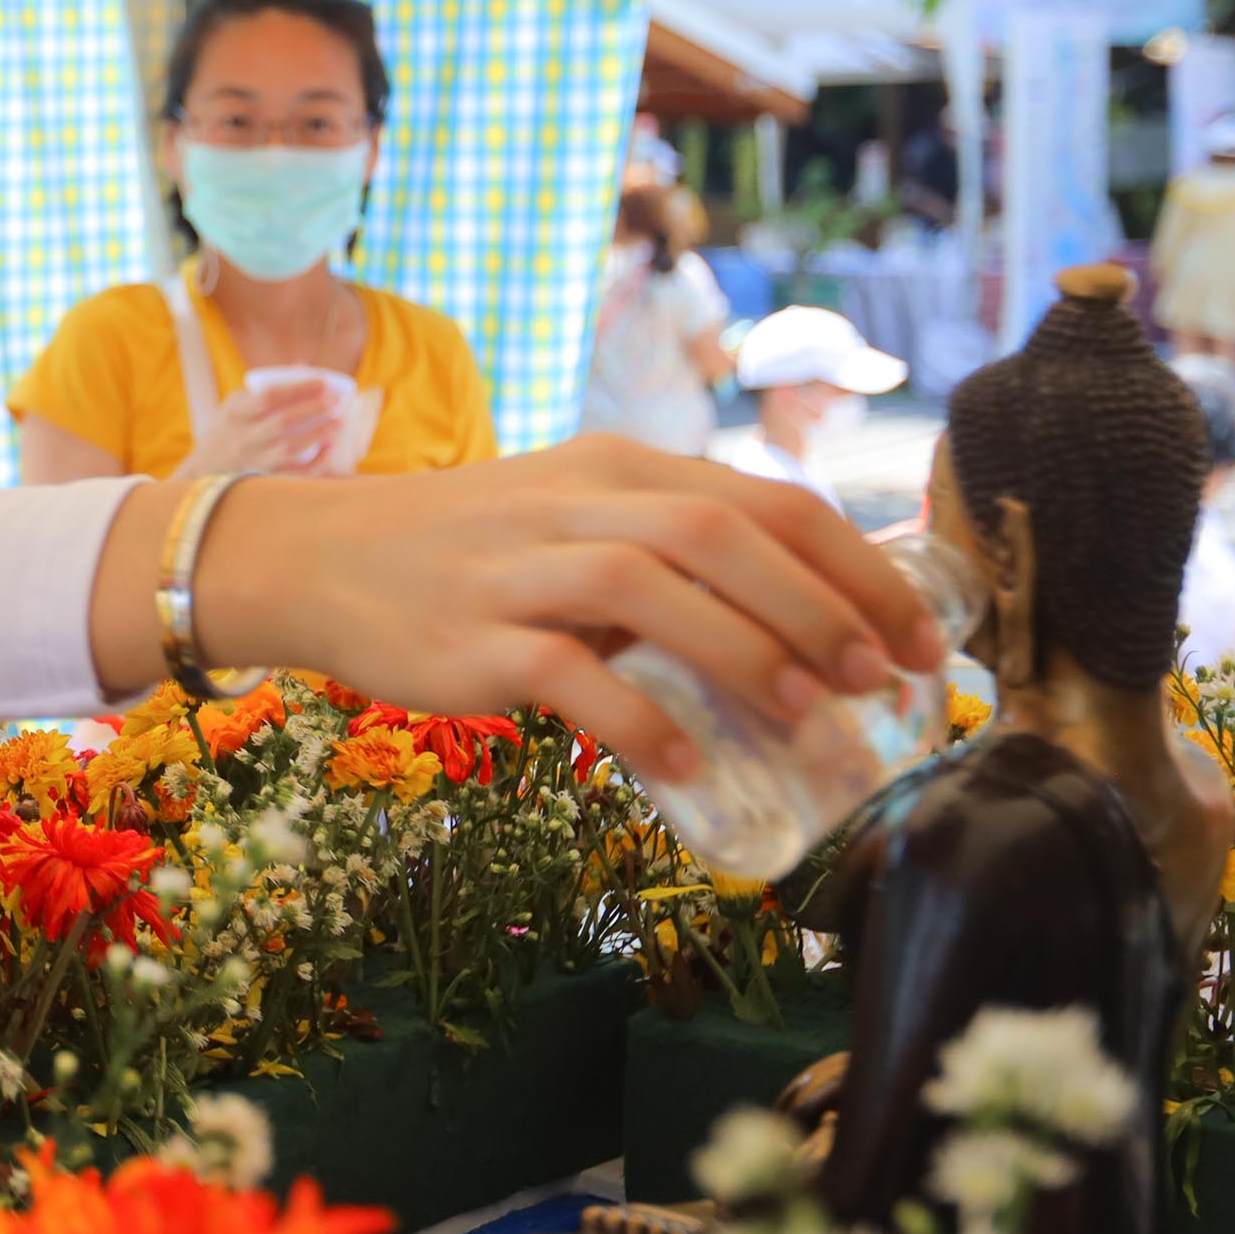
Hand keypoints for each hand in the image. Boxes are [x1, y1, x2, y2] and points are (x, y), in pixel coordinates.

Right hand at [186, 375, 349, 477]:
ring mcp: (252, 461)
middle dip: (313, 409)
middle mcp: (242, 438)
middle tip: (337, 400)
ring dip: (317, 435)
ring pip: (289, 448)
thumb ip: (266, 388)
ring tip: (339, 423)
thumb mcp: (237, 404)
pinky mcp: (262, 479)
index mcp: (235, 413)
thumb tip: (302, 367)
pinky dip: (313, 464)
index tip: (322, 382)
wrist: (207, 467)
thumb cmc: (230, 428)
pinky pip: (292, 474)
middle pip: (282, 422)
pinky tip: (329, 450)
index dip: (297, 389)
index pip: (268, 398)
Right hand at [187, 434, 946, 796]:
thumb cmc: (465, 553)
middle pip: (722, 534)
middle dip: (822, 611)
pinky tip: (687, 767)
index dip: (857, 569)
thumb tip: (805, 626)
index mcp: (617, 467)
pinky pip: (568, 673)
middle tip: (880, 686)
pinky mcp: (469, 636)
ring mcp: (517, 567)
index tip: (918, 640)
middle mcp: (574, 502)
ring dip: (748, 657)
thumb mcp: (573, 521)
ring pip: (653, 589)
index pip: (765, 500)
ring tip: (808, 725)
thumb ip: (669, 552)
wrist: (316, 559)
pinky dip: (639, 719)